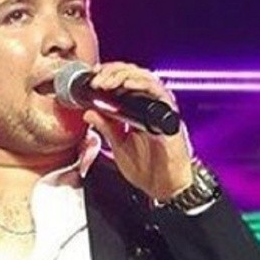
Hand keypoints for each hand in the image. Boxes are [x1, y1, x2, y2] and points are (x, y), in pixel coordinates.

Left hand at [80, 62, 192, 200]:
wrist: (165, 187)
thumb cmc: (149, 169)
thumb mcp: (119, 146)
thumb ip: (106, 128)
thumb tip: (89, 112)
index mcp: (139, 111)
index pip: (125, 82)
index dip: (108, 75)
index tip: (92, 77)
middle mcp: (151, 106)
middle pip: (134, 74)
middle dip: (112, 72)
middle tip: (96, 79)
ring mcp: (161, 109)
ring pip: (145, 77)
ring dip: (123, 75)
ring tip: (106, 81)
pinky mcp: (170, 115)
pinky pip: (158, 92)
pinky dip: (142, 84)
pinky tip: (127, 84)